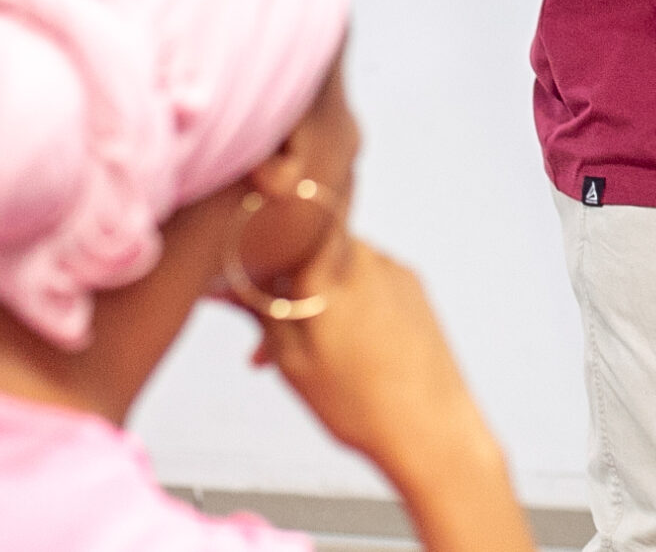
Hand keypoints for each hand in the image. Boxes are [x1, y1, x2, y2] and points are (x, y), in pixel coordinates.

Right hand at [252, 234, 530, 551]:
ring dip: (316, 302)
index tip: (239, 278)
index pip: (281, 229)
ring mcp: (392, 268)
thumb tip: (224, 285)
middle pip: (308, 254)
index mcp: (327, 269)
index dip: (258, 249)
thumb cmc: (360, 402)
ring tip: (306, 358)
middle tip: (265, 346)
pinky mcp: (413, 284)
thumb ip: (258, 311)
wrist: (431, 427)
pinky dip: (348, 305)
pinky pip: (368, 281)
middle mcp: (362, 256)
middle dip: (283, 291)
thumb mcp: (292, 360)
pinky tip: (344, 349)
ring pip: (338, 271)